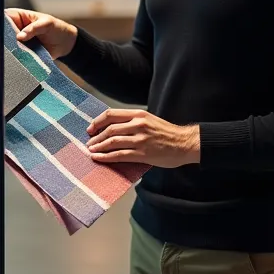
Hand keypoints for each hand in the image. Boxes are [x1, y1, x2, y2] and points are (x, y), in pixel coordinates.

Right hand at [5, 8, 77, 58]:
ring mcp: (19, 41)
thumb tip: (20, 36)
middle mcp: (17, 28)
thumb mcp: (47, 24)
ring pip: (7, 44)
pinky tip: (15, 57)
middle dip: (3, 37)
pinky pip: (15, 53)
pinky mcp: (22, 51)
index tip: (0, 29)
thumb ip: (33, 28)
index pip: (5, 16)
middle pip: (3, 32)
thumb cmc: (57, 29)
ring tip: (11, 50)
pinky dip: (15, 56)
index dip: (0, 21)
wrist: (66, 45)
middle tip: (6, 42)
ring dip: (9, 48)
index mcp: (20, 16)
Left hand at [85, 108, 200, 167]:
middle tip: (88, 143)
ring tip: (91, 151)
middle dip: (95, 137)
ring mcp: (140, 139)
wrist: (185, 143)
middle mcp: (138, 125)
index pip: (111, 114)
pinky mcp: (143, 154)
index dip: (97, 122)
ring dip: (98, 147)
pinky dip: (106, 157)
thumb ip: (133, 121)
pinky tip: (98, 158)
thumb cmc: (167, 133)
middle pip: (109, 129)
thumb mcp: (149, 119)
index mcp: (138, 114)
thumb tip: (113, 128)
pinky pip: (119, 155)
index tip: (90, 129)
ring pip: (112, 142)